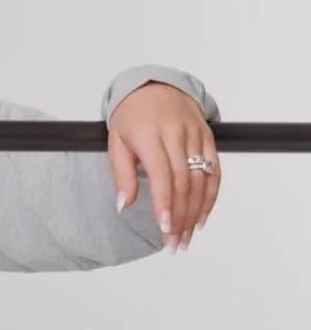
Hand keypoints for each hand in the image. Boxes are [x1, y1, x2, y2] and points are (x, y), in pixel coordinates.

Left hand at [107, 81, 220, 253]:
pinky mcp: (208, 137)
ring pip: (201, 180)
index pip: (162, 176)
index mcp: (150, 136)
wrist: (153, 86)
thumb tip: (123, 205)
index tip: (164, 228)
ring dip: (196, 213)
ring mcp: (195, 135)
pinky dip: (211, 196)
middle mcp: (177, 135)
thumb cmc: (131, 117)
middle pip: (183, 183)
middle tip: (174, 243)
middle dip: (180, 217)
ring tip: (186, 237)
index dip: (165, 205)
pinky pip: (214, 170)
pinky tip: (202, 217)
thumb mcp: (116, 143)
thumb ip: (122, 175)